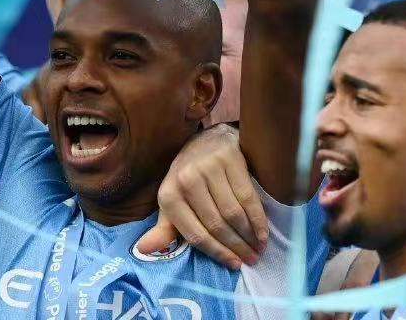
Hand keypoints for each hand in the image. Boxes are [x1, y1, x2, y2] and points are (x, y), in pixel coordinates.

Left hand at [141, 123, 267, 268]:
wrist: (207, 140)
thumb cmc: (189, 179)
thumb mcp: (172, 203)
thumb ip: (164, 229)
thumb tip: (143, 249)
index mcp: (168, 195)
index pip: (195, 235)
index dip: (218, 253)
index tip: (235, 265)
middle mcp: (186, 179)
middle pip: (216, 225)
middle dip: (237, 247)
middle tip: (252, 259)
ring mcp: (208, 166)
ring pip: (233, 213)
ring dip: (249, 235)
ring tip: (259, 247)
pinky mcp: (229, 157)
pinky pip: (247, 196)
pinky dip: (257, 217)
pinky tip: (263, 230)